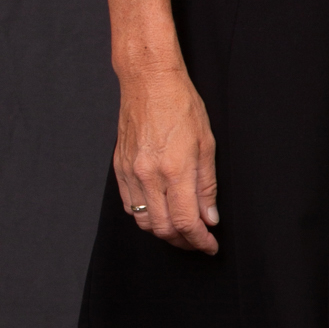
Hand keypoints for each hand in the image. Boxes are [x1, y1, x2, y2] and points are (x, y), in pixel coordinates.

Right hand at [115, 65, 219, 249]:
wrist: (148, 81)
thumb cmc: (181, 105)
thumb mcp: (207, 144)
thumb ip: (207, 185)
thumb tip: (209, 218)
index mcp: (174, 169)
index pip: (185, 221)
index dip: (199, 241)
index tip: (209, 246)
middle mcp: (148, 175)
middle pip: (162, 228)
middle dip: (183, 242)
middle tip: (199, 241)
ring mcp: (130, 172)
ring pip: (143, 221)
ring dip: (163, 232)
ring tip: (181, 230)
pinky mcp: (119, 168)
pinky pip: (129, 205)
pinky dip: (145, 216)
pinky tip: (159, 212)